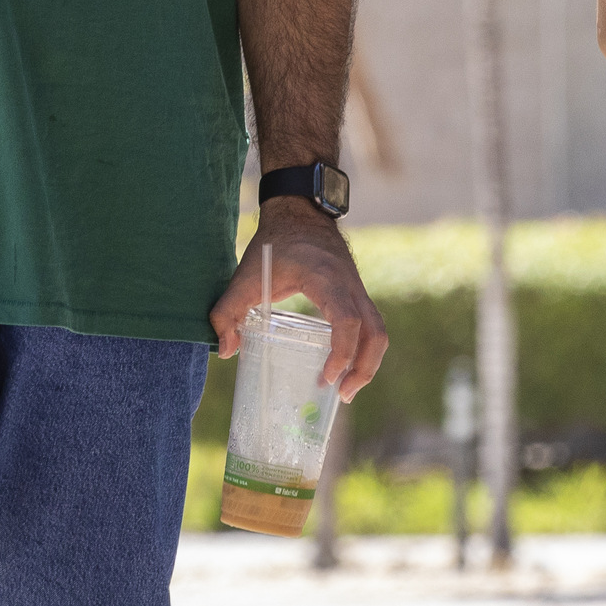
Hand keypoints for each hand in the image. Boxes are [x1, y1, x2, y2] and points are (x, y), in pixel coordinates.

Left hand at [211, 202, 389, 396]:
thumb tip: (226, 350)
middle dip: (364, 368)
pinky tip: (344, 364)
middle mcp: (350, 284)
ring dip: (368, 362)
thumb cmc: (274, 243)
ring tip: (346, 388)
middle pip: (375, 332)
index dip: (342, 353)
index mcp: (326, 279)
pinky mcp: (357, 291)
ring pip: (379, 330)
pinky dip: (364, 348)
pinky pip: (371, 323)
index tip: (326, 378)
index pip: (347, 320)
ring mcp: (358, 287)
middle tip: (342, 395)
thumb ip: (227, 311)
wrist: (300, 211)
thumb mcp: (244, 276)